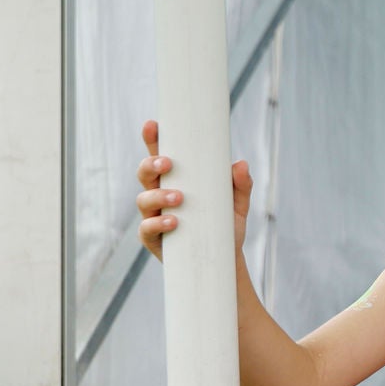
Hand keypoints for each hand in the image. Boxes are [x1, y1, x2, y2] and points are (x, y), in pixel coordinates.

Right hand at [136, 119, 251, 258]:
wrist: (225, 260)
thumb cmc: (224, 226)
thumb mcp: (237, 204)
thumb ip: (241, 185)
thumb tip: (241, 164)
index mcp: (175, 181)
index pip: (160, 157)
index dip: (153, 140)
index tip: (153, 125)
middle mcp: (159, 196)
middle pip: (144, 174)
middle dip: (150, 165)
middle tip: (167, 163)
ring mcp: (153, 217)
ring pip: (143, 199)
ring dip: (158, 196)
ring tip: (179, 198)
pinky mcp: (153, 239)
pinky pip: (146, 229)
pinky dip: (158, 223)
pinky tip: (173, 221)